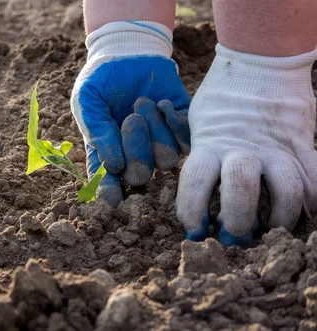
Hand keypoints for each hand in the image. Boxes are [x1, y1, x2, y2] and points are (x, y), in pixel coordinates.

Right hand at [71, 21, 190, 205]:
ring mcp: (159, 142)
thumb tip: (112, 166)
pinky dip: (173, 121)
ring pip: (166, 159)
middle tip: (129, 120)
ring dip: (154, 130)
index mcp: (107, 154)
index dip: (112, 194)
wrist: (129, 51)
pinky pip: (186, 139)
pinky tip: (161, 103)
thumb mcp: (87, 101)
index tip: (114, 198)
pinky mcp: (181, 127)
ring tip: (141, 104)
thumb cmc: (101, 79)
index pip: (110, 185)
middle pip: (142, 175)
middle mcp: (134, 155)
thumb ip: (95, 131)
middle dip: (136, 150)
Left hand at [176, 44, 316, 246]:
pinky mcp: (301, 144)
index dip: (191, 212)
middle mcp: (243, 149)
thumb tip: (197, 192)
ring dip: (279, 218)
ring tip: (272, 230)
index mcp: (210, 144)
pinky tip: (312, 215)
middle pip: (241, 191)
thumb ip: (202, 155)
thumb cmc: (221, 95)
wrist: (259, 60)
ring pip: (286, 191)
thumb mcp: (199, 122)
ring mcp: (276, 148)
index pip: (195, 184)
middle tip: (235, 236)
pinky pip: (316, 177)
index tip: (193, 229)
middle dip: (237, 221)